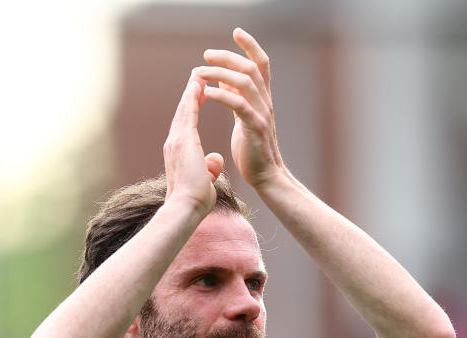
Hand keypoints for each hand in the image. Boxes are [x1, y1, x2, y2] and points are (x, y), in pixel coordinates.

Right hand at [163, 69, 225, 218]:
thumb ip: (209, 167)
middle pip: (182, 112)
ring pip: (183, 109)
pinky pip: (187, 113)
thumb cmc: (195, 200)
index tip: (199, 93)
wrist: (186, 208)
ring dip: (191, 90)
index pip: (186, 124)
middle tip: (197, 76)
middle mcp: (174, 143)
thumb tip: (216, 160)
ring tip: (198, 73)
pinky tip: (198, 84)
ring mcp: (176, 141)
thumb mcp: (205, 180)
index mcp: (179, 153)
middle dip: (190, 94)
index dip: (192, 108)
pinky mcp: (182, 140)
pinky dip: (192, 97)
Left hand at [198, 28, 284, 189]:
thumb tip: (224, 79)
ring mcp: (262, 114)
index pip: (261, 63)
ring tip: (200, 72)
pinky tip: (206, 93)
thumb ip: (237, 97)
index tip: (236, 32)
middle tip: (206, 54)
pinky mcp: (255, 128)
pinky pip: (238, 105)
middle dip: (228, 56)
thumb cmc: (252, 149)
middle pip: (250, 67)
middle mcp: (265, 102)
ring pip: (244, 82)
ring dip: (220, 73)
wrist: (266, 176)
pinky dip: (221, 95)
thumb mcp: (244, 117)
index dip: (250, 45)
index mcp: (263, 98)